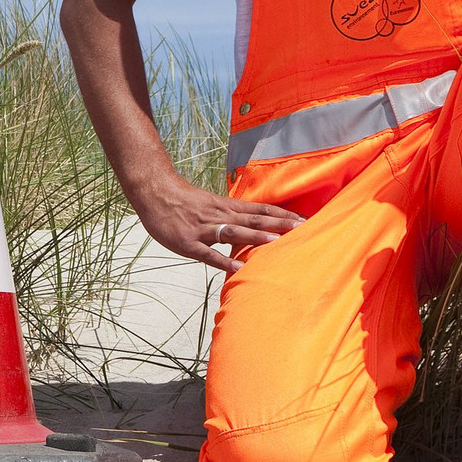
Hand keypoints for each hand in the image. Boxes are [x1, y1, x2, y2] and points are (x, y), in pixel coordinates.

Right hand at [128, 171, 301, 273]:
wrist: (155, 193)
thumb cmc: (185, 202)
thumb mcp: (212, 205)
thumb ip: (232, 217)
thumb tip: (254, 228)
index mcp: (227, 207)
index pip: (261, 209)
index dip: (283, 214)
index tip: (306, 220)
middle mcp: (220, 215)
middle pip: (253, 219)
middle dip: (279, 224)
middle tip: (303, 228)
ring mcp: (204, 229)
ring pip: (233, 231)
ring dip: (255, 236)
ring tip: (276, 241)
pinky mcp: (188, 242)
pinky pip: (208, 253)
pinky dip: (223, 260)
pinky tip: (238, 268)